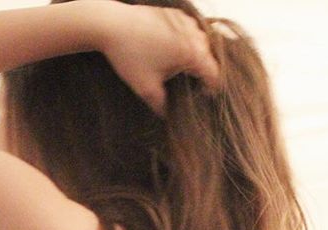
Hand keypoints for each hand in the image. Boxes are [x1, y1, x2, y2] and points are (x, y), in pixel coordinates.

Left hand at [94, 1, 221, 117]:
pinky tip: (173, 50)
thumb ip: (162, 106)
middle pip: (209, 57)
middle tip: (193, 86)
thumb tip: (168, 117)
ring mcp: (184, 20)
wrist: (112, 25)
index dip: (212, 89)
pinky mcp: (174, 13)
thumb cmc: (130, 56)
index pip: (214, 73)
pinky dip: (186, 40)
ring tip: (183, 68)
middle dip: (204, 71)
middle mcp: (193, 34)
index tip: (204, 97)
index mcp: (191, 53)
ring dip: (197, 54)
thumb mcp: (147, 89)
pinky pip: (189, 28)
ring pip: (201, 40)